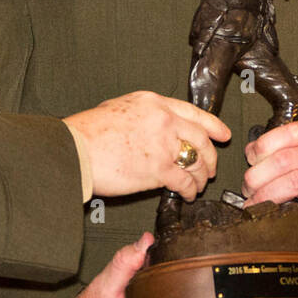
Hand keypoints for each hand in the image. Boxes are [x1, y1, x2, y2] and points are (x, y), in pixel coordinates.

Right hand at [64, 91, 230, 199]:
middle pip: (201, 138)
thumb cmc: (87, 133)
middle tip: (211, 167)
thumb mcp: (118, 109)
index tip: (222, 134)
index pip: (192, 112)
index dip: (212, 125)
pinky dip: (189, 190)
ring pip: (196, 161)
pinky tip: (186, 194)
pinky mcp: (159, 169)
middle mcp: (163, 120)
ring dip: (200, 176)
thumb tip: (154, 131)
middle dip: (210, 156)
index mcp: (153, 103)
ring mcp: (164, 145)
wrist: (75, 150)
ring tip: (197, 185)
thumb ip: (143, 117)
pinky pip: (185, 181)